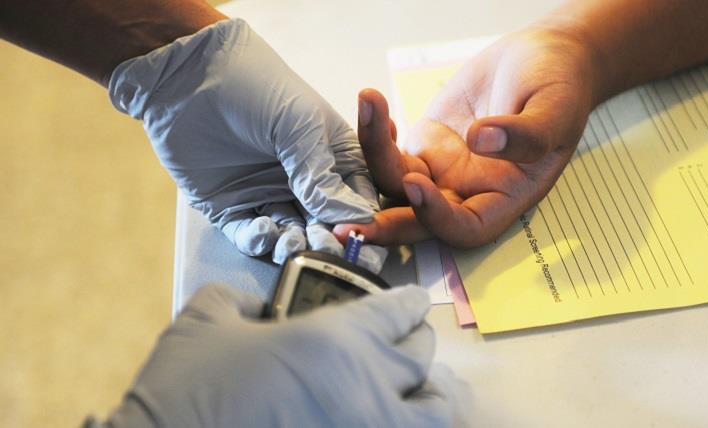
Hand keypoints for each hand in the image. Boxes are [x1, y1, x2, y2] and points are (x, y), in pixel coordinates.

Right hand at [104, 284, 463, 427]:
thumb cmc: (188, 391)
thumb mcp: (203, 323)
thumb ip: (234, 300)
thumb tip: (252, 306)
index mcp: (334, 340)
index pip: (396, 310)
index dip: (409, 302)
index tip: (412, 302)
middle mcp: (366, 385)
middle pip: (421, 354)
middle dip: (418, 340)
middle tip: (410, 338)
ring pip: (437, 410)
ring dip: (439, 392)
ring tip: (436, 387)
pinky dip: (417, 427)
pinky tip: (403, 422)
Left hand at [108, 19, 385, 271]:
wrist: (187, 76)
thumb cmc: (255, 86)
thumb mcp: (300, 124)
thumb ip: (322, 174)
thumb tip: (353, 219)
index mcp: (332, 156)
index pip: (358, 198)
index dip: (363, 220)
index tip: (363, 239)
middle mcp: (304, 180)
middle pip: (327, 224)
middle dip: (329, 240)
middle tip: (328, 251)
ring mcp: (268, 194)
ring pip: (291, 234)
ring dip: (295, 244)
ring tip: (293, 244)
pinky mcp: (232, 207)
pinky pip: (251, 235)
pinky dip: (260, 240)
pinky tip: (265, 231)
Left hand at [335, 28, 598, 246]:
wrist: (542, 58)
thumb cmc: (559, 87)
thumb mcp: (555, 110)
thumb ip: (525, 133)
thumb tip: (483, 140)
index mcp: (502, 198)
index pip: (465, 227)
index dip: (438, 218)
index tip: (418, 185)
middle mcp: (466, 193)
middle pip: (418, 221)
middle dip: (382, 225)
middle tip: (345, 225)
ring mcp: (440, 171)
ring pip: (395, 182)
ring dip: (373, 155)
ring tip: (369, 104)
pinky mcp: (423, 145)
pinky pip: (389, 151)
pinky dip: (375, 134)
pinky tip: (374, 106)